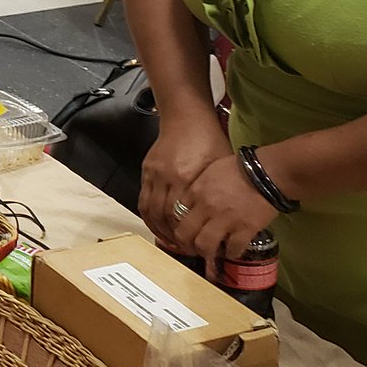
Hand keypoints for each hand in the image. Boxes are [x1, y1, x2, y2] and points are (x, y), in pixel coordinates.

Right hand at [139, 109, 232, 248]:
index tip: (198, 246)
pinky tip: (157, 224)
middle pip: (164, 217)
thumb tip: (223, 217)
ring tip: (170, 242)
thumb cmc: (208, 140)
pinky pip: (143, 199)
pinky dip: (149, 215)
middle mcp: (167, 177)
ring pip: (150, 210)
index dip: (188, 235)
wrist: (186, 118)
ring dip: (159, 229)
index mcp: (186, 177)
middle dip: (174, 236)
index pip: (182, 216)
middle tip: (185, 248)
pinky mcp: (147, 170)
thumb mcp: (220, 167)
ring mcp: (154, 174)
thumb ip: (214, 192)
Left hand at [175, 152, 277, 265]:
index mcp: (195, 192)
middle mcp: (206, 207)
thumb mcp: (209, 171)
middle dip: (186, 245)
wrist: (266, 171)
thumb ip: (197, 188)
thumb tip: (191, 202)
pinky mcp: (245, 229)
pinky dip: (232, 253)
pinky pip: (233, 249)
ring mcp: (225, 220)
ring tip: (211, 252)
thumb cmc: (239, 168)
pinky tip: (233, 251)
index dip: (178, 226)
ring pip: (204, 246)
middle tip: (192, 248)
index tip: (184, 231)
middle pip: (184, 234)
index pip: (175, 215)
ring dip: (206, 252)